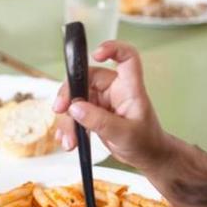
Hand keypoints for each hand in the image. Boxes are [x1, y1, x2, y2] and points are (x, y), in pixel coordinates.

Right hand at [53, 40, 171, 172]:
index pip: (126, 57)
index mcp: (129, 88)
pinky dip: (68, 126)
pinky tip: (68, 139)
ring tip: (69, 140)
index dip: (112, 49)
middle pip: (86, 78)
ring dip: (67, 119)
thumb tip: (75, 108)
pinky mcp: (92, 112)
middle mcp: (114, 89)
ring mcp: (102, 100)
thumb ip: (99, 121)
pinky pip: (74, 113)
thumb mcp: (124, 134)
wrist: (146, 157)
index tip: (95, 54)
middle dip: (69, 94)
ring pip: (75, 98)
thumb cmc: (146, 142)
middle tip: (60, 110)